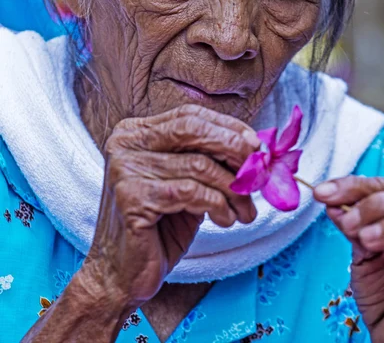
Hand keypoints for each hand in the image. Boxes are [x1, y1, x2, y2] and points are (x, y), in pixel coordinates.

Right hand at [81, 104, 259, 312]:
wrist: (121, 272)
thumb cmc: (159, 226)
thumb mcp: (187, 183)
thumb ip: (209, 159)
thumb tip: (254, 146)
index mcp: (136, 132)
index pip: (189, 115)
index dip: (227, 126)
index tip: (255, 145)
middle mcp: (126, 143)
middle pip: (192, 130)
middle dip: (233, 148)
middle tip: (257, 172)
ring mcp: (125, 168)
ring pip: (198, 165)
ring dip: (232, 189)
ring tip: (243, 210)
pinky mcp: (131, 197)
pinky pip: (190, 192)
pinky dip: (217, 204)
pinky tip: (224, 218)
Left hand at [315, 176, 383, 342]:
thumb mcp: (364, 254)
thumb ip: (352, 225)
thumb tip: (330, 201)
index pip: (378, 186)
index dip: (350, 186)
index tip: (322, 193)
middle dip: (367, 202)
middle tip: (345, 222)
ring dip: (379, 215)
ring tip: (361, 236)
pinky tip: (372, 241)